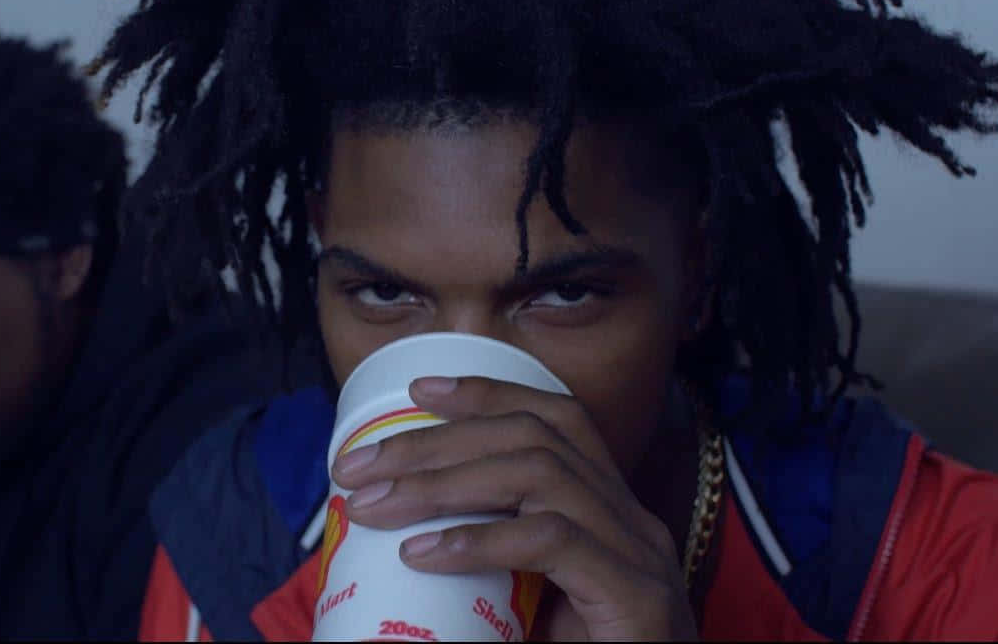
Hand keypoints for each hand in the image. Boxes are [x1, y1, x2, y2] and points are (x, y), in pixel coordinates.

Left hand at [330, 375, 697, 640]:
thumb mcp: (525, 605)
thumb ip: (484, 569)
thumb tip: (397, 547)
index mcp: (608, 512)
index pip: (555, 421)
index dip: (489, 394)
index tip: (419, 391)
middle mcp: (631, 520)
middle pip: (532, 438)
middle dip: (436, 440)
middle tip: (357, 465)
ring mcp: (640, 554)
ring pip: (538, 474)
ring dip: (442, 482)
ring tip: (375, 506)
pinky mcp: (636, 595)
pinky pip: (551, 541)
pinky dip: (480, 540)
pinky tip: (423, 554)